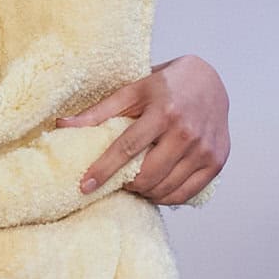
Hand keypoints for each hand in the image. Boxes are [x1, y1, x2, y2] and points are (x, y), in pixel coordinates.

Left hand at [54, 54, 228, 207]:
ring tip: (137, 183)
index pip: (127, 148)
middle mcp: (187, 131)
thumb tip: (62, 125)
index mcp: (164, 111)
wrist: (211, 81)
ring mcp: (204, 149)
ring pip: (166, 188)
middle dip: (127, 185)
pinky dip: (166, 197)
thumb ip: (100, 111)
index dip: (104, 170)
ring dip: (145, 192)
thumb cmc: (167, 86)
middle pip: (148, 175)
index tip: (85, 186)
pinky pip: (185, 193)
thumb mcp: (133, 90)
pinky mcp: (216, 161)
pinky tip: (156, 188)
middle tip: (119, 181)